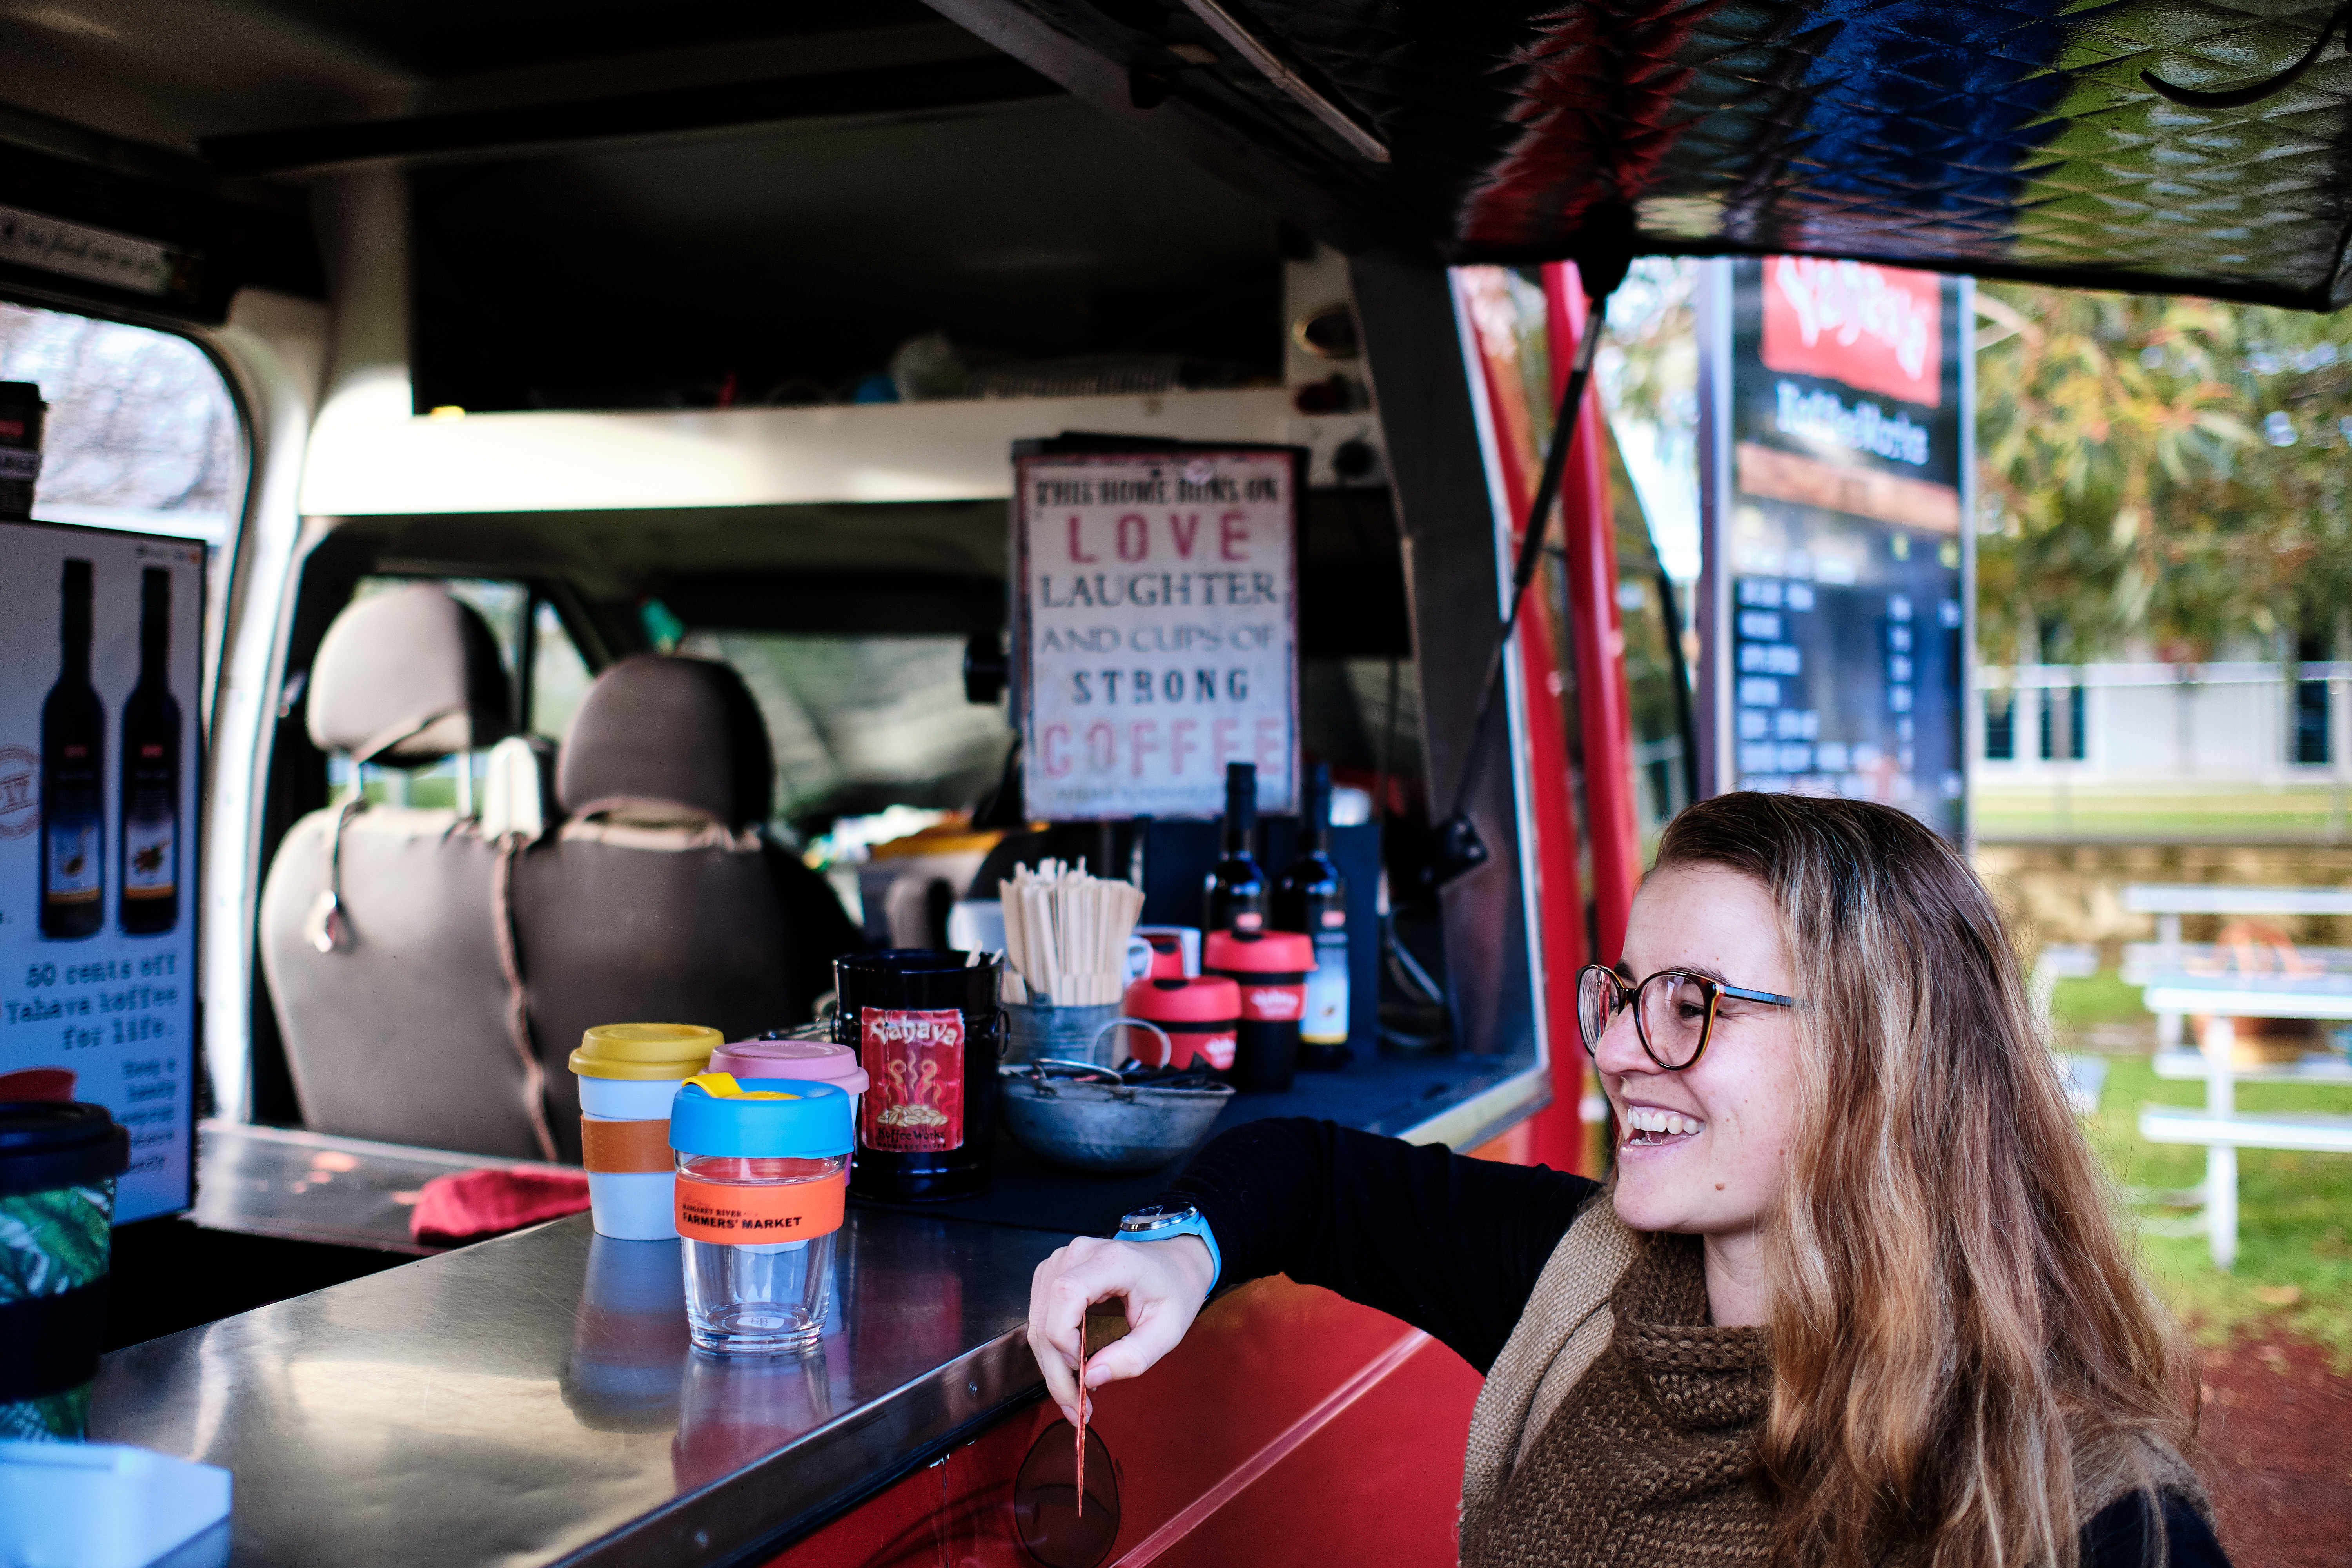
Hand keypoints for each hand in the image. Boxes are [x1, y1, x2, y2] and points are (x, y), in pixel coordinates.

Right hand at [1027, 1234, 1214, 1424]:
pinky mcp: (1053, 1274)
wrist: (1172, 1263)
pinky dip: (1051, 1349)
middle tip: (1077, 1408)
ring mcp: (1061, 1261)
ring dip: (1052, 1365)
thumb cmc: (1174, 1290)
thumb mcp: (1167, 1329)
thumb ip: (1133, 1356)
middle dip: (1057, 1371)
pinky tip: (1072, 1368)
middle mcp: (1078, 1254)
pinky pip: (1040, 1318)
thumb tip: (1091, 1378)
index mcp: (1110, 1260)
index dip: (1065, 1337)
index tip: (1084, 1370)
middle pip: (1046, 1317)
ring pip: (1037, 1323)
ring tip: (1076, 1394)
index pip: (1066, 1293)